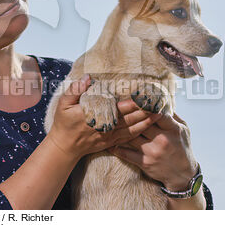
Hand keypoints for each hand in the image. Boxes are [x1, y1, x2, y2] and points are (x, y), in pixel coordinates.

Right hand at [48, 75, 162, 158]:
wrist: (64, 146)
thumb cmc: (63, 123)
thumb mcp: (64, 103)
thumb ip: (75, 90)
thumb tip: (88, 78)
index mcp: (98, 115)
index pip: (121, 107)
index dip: (135, 102)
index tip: (146, 94)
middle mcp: (107, 126)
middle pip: (131, 117)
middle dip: (147, 110)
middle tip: (160, 102)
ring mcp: (110, 135)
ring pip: (133, 127)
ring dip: (147, 120)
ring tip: (161, 113)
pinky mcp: (112, 142)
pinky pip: (129, 137)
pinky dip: (140, 130)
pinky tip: (149, 126)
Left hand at [107, 99, 198, 190]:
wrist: (182, 174)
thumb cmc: (182, 147)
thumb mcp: (184, 129)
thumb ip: (172, 116)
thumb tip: (161, 100)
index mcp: (172, 129)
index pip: (157, 113)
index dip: (145, 105)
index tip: (136, 99)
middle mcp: (162, 140)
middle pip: (141, 123)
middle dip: (129, 114)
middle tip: (117, 107)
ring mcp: (152, 152)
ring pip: (131, 136)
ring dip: (120, 129)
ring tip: (110, 122)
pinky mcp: (145, 163)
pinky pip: (126, 154)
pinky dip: (116, 148)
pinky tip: (109, 143)